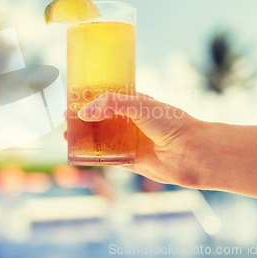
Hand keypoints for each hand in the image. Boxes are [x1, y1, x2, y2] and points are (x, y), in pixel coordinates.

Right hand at [77, 92, 203, 186]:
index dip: (90, 97)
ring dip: (84, 137)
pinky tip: (79, 153)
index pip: (107, 97)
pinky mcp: (130, 161)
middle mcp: (130, 122)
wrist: (191, 151)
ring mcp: (130, 142)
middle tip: (65, 117)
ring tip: (66, 135)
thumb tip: (85, 113)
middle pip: (100, 119)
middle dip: (83, 119)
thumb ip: (111, 104)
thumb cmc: (171, 122)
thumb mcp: (139, 104)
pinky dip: (93, 156)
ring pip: (101, 138)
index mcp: (134, 104)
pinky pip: (107, 158)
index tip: (73, 96)